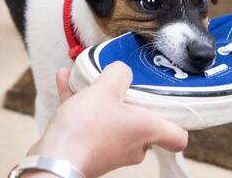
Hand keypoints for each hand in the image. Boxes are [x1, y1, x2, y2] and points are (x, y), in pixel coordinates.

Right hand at [24, 62, 187, 177]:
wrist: (53, 160)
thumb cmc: (85, 130)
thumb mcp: (105, 89)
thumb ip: (119, 72)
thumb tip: (122, 70)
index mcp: (147, 131)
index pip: (178, 136)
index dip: (176, 119)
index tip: (167, 101)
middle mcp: (134, 145)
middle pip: (142, 120)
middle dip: (129, 98)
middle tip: (120, 81)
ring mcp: (112, 149)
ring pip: (112, 117)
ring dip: (99, 95)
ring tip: (86, 75)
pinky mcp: (89, 148)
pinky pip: (89, 120)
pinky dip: (80, 101)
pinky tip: (65, 78)